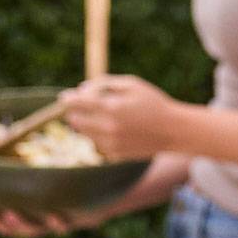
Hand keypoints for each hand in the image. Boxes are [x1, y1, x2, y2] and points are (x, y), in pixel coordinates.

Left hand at [62, 73, 182, 160]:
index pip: (78, 103)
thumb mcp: (132, 84)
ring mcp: (110, 144)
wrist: (173, 131)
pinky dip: (98, 135)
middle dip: (74, 112)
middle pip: (75, 120)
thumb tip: (81, 89)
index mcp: (112, 107)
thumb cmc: (153, 102)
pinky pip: (96, 144)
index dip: (68, 99)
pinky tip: (113, 129)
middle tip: (80, 106)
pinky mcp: (115, 155)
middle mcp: (108, 127)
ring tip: (102, 115)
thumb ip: (105, 83)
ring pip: (84, 133)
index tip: (64, 97)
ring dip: (85, 124)